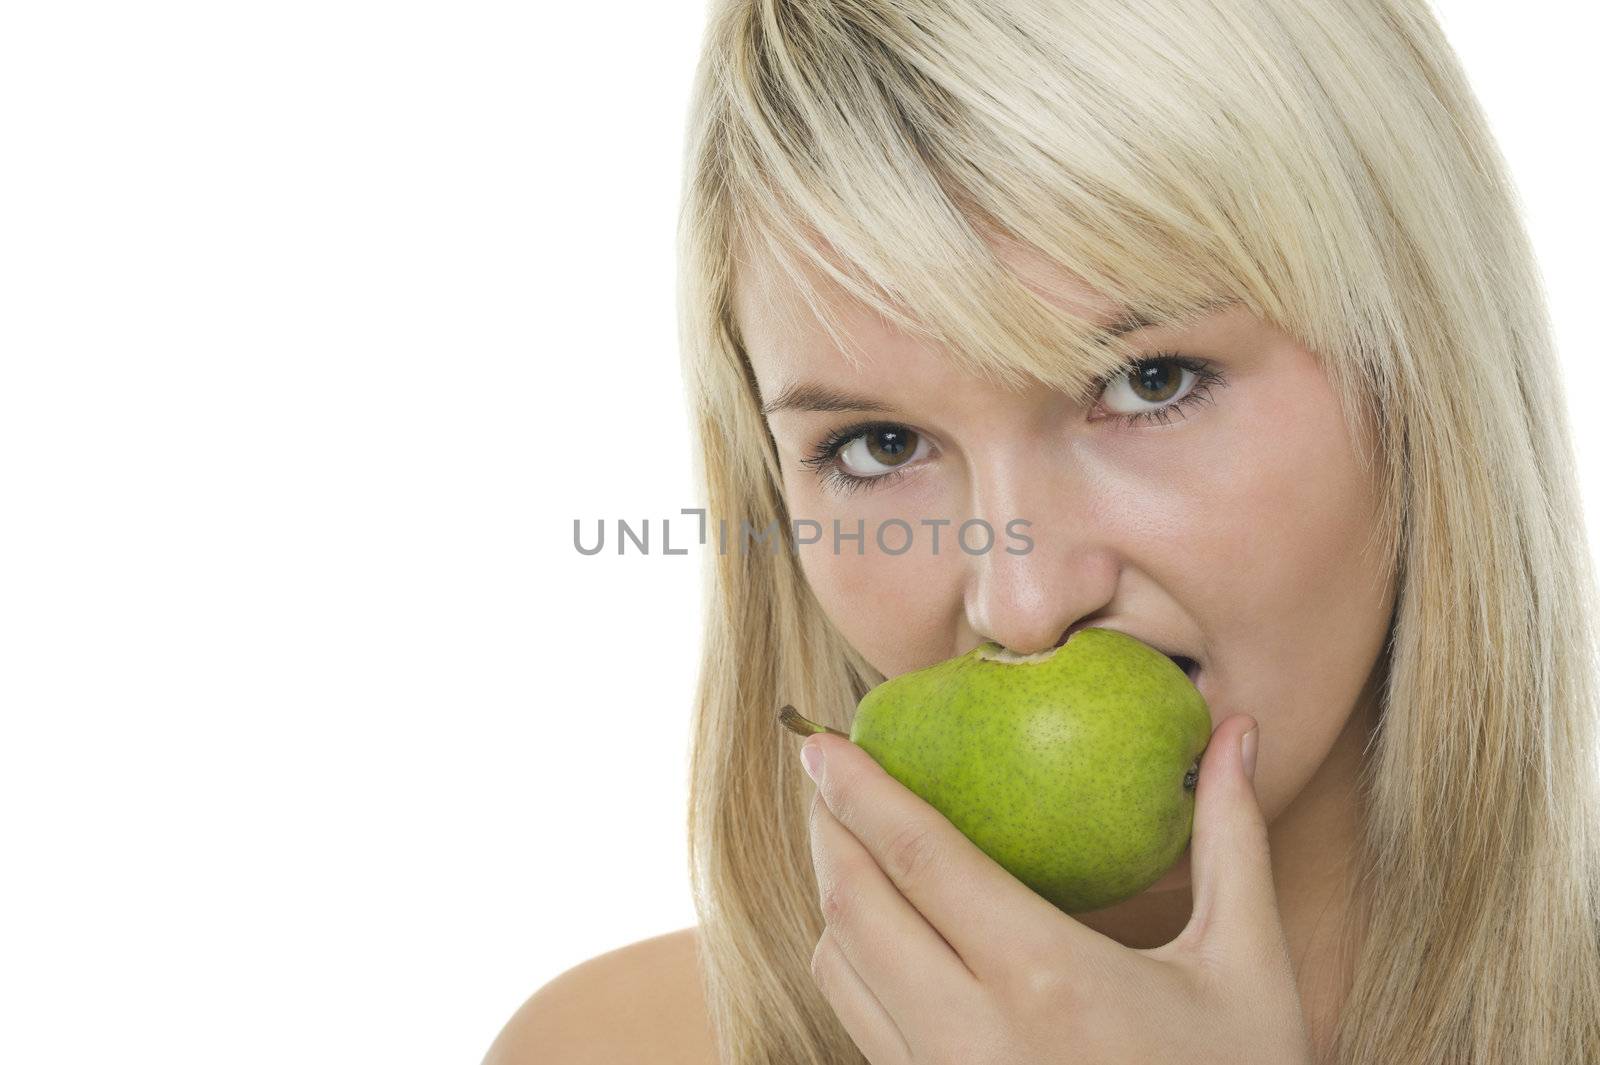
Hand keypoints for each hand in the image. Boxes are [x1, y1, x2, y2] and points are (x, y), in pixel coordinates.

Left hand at [799, 714, 1313, 1064]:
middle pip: (855, 907)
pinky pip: (862, 1024)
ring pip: (841, 970)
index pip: (919, 858)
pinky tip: (882, 929)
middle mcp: (973, 1035)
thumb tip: (1236, 730)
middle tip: (827, 774)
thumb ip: (1231, 841)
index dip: (859, 792)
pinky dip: (852, 961)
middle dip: (828, 830)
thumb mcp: (1247, 968)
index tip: (824, 744)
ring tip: (847, 840)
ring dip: (833, 895)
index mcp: (1046, 978)